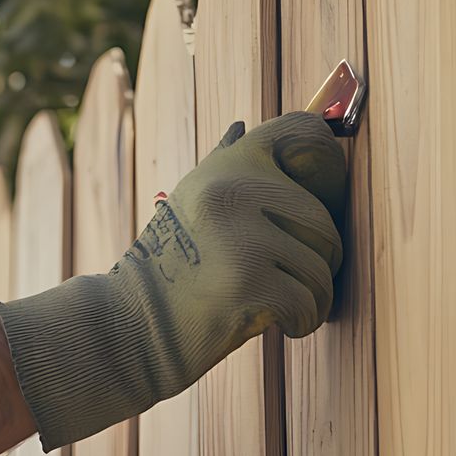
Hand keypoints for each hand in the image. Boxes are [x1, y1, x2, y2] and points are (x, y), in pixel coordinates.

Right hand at [0, 111, 347, 447]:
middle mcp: (235, 188)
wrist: (127, 325)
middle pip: (323, 221)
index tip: (324, 198)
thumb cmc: (169, 269)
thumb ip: (223, 167)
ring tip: (288, 309)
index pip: (305, 131)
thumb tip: (240, 128)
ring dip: (314, 298)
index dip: (328, 164)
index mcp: (229, 163)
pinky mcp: (248, 280)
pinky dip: (304, 321)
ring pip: (320, 266)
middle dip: (320, 260)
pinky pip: (308, 301)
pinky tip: (285, 326)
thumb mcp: (190, 205)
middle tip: (296, 282)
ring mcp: (241, 233)